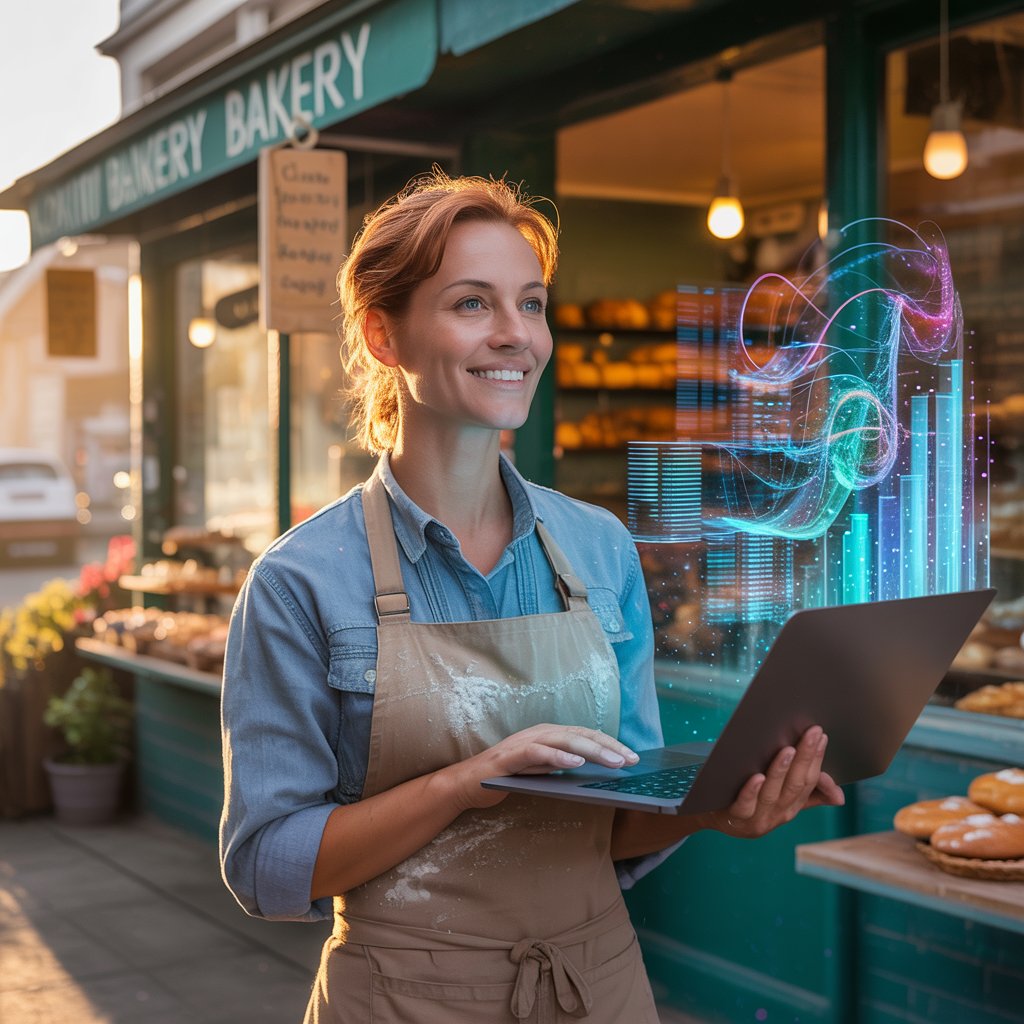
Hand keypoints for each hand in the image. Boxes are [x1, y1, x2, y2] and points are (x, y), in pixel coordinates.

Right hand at [439, 724, 638, 811]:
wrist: (466, 783)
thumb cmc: (506, 776)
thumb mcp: (541, 771)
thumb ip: (562, 766)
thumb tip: (593, 771)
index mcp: (549, 734)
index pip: (586, 735)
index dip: (610, 744)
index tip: (632, 757)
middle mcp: (539, 733)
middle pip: (580, 735)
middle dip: (608, 746)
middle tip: (630, 759)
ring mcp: (524, 742)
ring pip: (564, 741)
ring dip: (590, 750)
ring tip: (612, 761)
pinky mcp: (510, 756)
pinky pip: (537, 753)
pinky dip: (557, 756)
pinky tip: (575, 764)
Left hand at [705, 725, 844, 838]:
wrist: (716, 817)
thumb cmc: (753, 801)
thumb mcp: (783, 799)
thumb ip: (810, 794)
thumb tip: (840, 797)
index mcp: (792, 807)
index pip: (809, 782)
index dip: (817, 759)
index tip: (821, 735)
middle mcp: (778, 814)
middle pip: (794, 785)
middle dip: (806, 758)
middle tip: (812, 732)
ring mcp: (757, 817)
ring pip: (772, 794)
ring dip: (781, 771)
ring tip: (788, 749)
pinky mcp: (734, 818)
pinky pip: (744, 805)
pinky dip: (751, 791)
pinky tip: (757, 776)